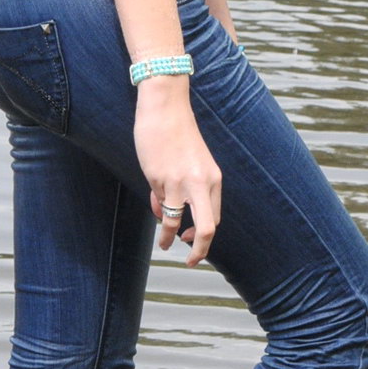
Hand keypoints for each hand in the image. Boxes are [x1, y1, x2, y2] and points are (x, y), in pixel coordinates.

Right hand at [133, 77, 221, 265]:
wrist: (165, 106)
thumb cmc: (177, 132)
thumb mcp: (191, 163)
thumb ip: (185, 188)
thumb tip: (165, 214)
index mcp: (213, 178)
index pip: (214, 216)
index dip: (205, 235)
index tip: (192, 240)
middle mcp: (200, 183)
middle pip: (208, 228)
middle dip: (200, 250)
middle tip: (192, 262)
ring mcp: (179, 182)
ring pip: (174, 221)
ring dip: (168, 237)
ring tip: (163, 246)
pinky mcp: (158, 178)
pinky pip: (157, 202)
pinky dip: (155, 206)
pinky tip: (152, 201)